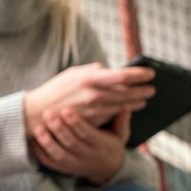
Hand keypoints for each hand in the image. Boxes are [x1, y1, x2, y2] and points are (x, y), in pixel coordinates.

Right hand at [24, 64, 154, 133]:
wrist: (39, 114)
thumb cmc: (55, 91)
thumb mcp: (72, 74)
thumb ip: (92, 70)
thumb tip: (109, 69)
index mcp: (90, 78)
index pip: (122, 76)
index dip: (140, 74)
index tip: (150, 73)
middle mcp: (95, 94)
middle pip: (128, 93)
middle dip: (143, 90)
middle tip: (152, 87)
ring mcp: (95, 110)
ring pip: (124, 105)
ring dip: (137, 102)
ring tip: (145, 98)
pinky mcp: (93, 122)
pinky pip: (114, 114)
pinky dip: (124, 110)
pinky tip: (130, 107)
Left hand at [31, 106, 126, 184]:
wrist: (106, 169)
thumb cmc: (110, 145)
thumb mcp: (120, 135)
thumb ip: (121, 121)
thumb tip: (125, 106)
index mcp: (101, 145)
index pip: (88, 134)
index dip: (77, 122)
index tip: (67, 109)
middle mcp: (88, 156)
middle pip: (71, 143)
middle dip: (59, 128)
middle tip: (48, 113)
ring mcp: (75, 164)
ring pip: (59, 155)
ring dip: (47, 142)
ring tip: (38, 128)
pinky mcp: (64, 168)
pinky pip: (50, 163)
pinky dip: (40, 153)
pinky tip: (33, 140)